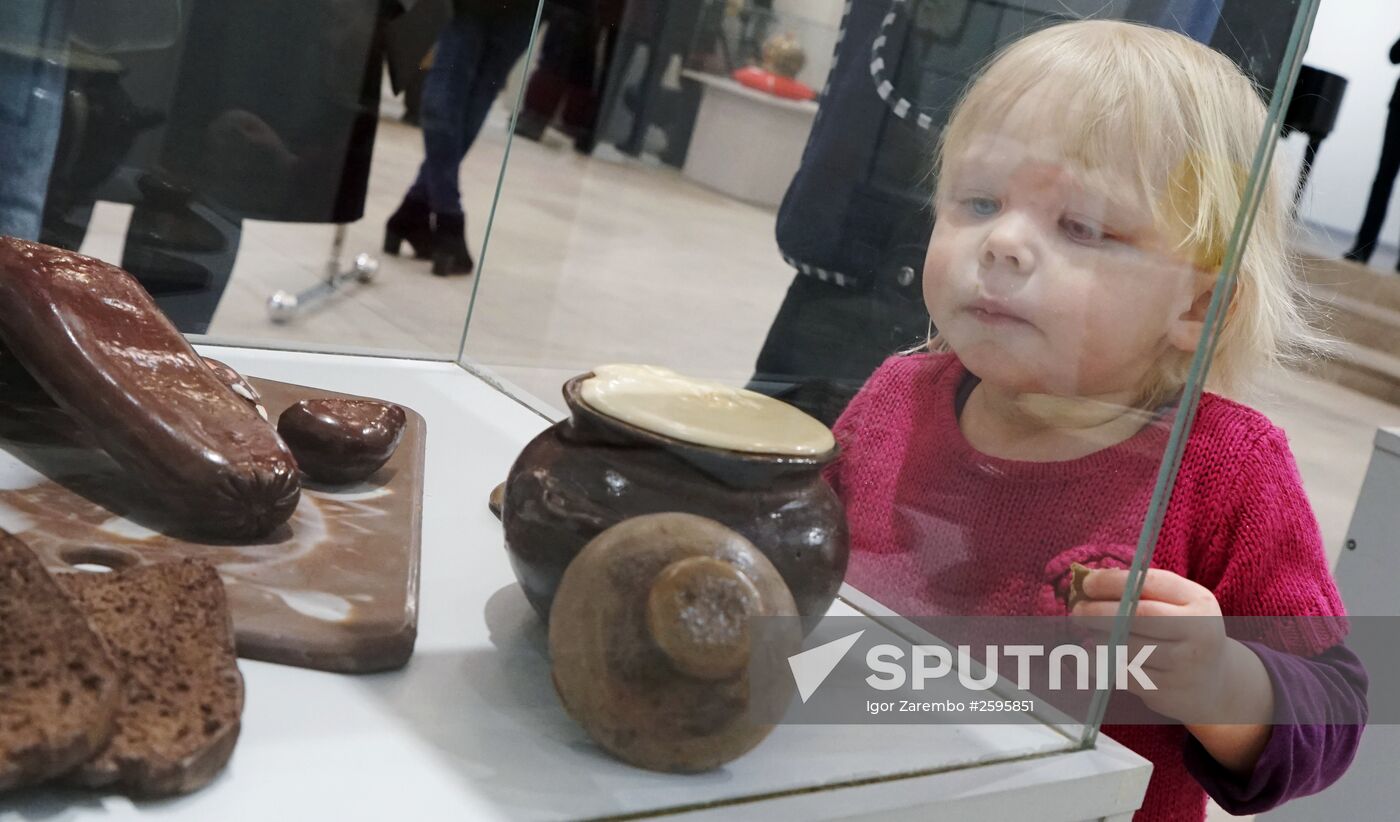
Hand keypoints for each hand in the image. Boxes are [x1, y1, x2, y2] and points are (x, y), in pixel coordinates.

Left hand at [1071, 567, 1231, 721]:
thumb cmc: (1183, 632)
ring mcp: (1185, 666)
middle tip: (1078, 610)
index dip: (1112, 582)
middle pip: (1137, 617)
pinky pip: (1123, 675)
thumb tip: (1090, 580)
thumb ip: (1142, 591)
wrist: (1215, 683)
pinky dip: (1100, 663)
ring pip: (1127, 648)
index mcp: (1199, 602)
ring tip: (1089, 632)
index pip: (1149, 584)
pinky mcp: (1167, 692)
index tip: (1087, 583)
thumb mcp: (1178, 605)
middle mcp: (1199, 633)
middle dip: (1099, 612)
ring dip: (1099, 638)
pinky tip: (1091, 656)